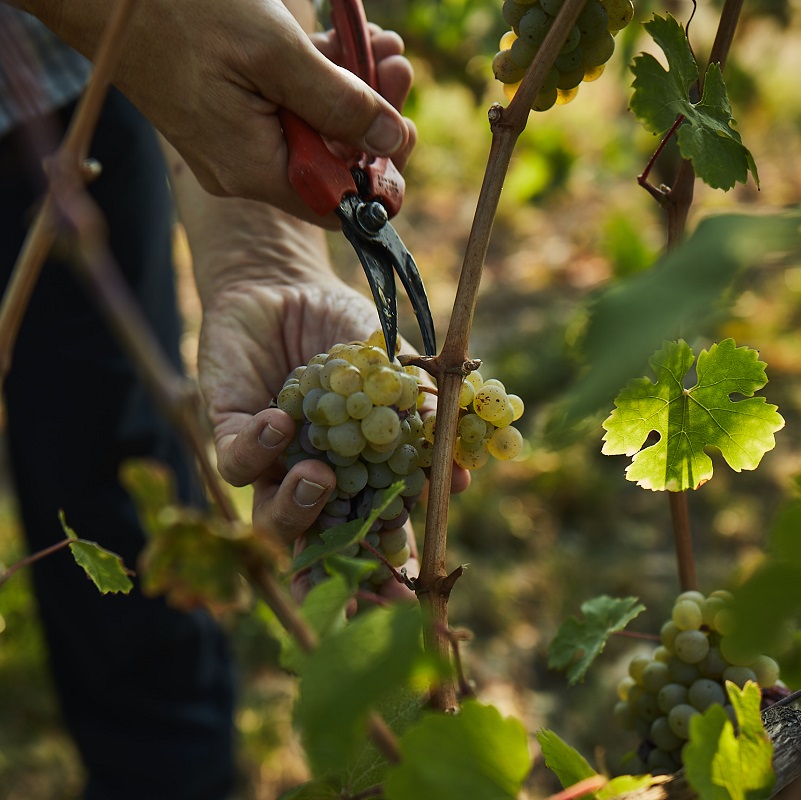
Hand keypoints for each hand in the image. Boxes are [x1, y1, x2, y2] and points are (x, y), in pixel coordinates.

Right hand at [27, 0, 414, 217]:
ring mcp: (234, 143)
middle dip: (372, 122)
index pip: (334, 206)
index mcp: (254, 170)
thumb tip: (393, 139)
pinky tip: (346, 46)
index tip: (405, 139)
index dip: (378, 181)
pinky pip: (286, 111)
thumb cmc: (181, 11)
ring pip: (312, 132)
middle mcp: (244, 169)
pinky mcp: (228, 116)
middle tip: (398, 72)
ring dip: (352, 93)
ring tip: (381, 48)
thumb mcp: (276, 54)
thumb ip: (339, 102)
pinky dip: (319, 82)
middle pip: (329, 165)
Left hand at [193, 213, 467, 603]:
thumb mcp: (391, 364)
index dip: (384, 567)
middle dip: (333, 571)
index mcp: (354, 469)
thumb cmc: (342, 327)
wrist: (286, 283)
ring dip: (297, 508)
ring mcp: (271, 461)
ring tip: (320, 476)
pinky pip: (239, 461)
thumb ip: (418, 406)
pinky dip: (261, 449)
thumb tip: (458, 457)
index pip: (371, 531)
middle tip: (353, 582)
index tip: (401, 593)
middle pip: (318, 544)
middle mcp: (310, 475)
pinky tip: (281, 421)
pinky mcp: (230, 430)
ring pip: (271, 517)